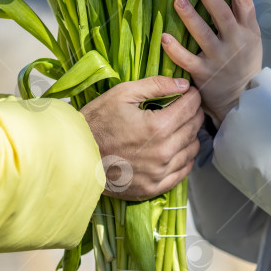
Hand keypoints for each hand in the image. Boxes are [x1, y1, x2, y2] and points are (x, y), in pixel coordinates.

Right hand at [81, 76, 203, 200]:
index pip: (190, 108)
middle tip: (188, 107)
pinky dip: (185, 159)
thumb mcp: (122, 94)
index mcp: (157, 126)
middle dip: (194, 114)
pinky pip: (182, 172)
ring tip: (182, 127)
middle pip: (194, 128)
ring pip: (192, 150)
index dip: (193, 96)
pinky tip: (178, 150)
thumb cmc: (96, 123)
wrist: (75, 157)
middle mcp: (163, 152)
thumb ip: (156, 85)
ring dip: (191, 136)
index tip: (190, 92)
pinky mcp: (153, 187)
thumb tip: (184, 83)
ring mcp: (159, 172)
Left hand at [161, 0, 261, 125]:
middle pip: (223, 15)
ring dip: (190, 17)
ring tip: (178, 0)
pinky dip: (174, 49)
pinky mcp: (204, 74)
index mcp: (248, 30)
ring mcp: (219, 58)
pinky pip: (187, 59)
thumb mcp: (250, 37)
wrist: (241, 98)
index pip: (244, 2)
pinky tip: (164, 37)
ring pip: (203, 35)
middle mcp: (235, 42)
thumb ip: (240, 14)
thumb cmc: (242, 61)